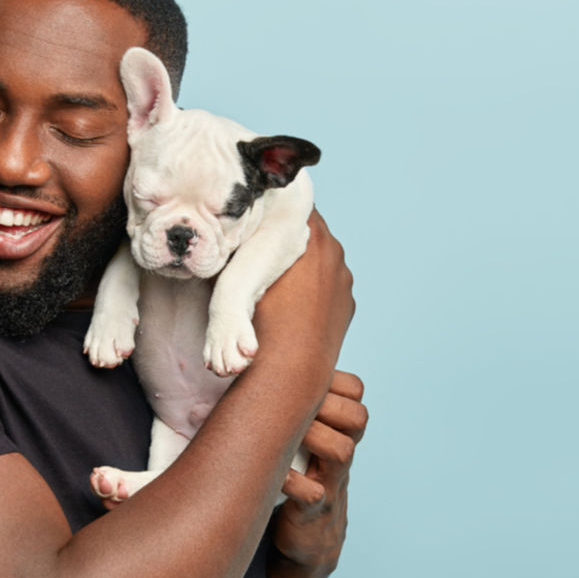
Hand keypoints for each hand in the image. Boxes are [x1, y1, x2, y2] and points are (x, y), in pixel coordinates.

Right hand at [252, 209, 354, 369]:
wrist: (290, 370)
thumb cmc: (264, 321)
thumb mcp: (239, 277)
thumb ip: (242, 249)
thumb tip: (232, 231)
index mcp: (316, 241)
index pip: (302, 207)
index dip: (279, 209)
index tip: (262, 217)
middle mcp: (336, 258)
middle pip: (311, 234)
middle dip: (289, 238)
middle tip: (261, 249)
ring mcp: (344, 284)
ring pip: (320, 263)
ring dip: (301, 268)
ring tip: (276, 283)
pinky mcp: (346, 307)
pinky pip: (327, 289)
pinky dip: (312, 292)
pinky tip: (292, 306)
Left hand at [269, 370, 367, 577]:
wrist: (307, 531)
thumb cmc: (294, 470)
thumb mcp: (296, 433)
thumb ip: (287, 401)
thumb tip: (252, 353)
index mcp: (336, 429)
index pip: (355, 392)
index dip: (336, 381)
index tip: (304, 378)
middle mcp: (338, 453)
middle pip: (357, 417)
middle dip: (327, 405)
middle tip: (296, 406)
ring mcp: (331, 482)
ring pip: (343, 452)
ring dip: (314, 438)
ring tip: (286, 435)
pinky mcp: (314, 510)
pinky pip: (313, 494)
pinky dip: (292, 482)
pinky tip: (274, 474)